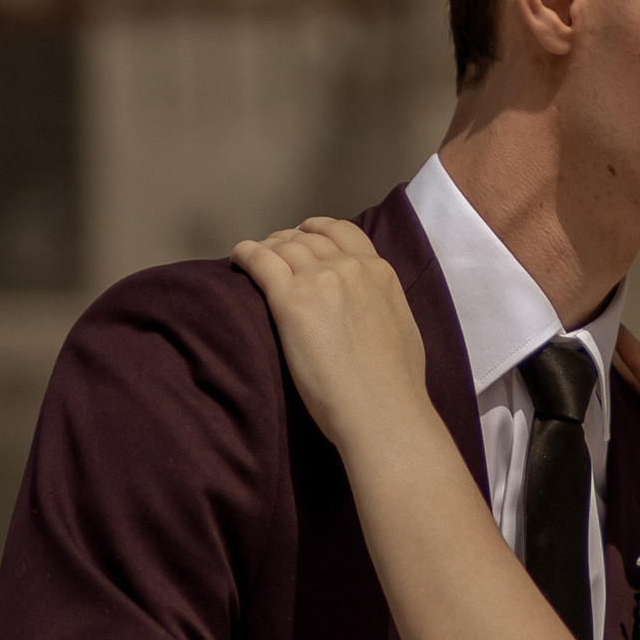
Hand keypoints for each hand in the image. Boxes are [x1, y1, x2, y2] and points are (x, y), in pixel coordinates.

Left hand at [231, 218, 429, 454]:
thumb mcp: (403, 327)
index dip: (317, 229)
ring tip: (252, 259)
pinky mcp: (290, 300)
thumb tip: (372, 307)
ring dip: (266, 249)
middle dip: (286, 241)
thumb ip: (383, 304)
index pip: (341, 232)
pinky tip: (236, 259)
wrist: (383, 410)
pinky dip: (245, 254)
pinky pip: (259, 261)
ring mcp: (319, 280)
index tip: (303, 234)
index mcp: (379, 272)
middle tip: (272, 253)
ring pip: (283, 247)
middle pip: (307, 239)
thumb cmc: (396, 386)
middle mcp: (349, 267)